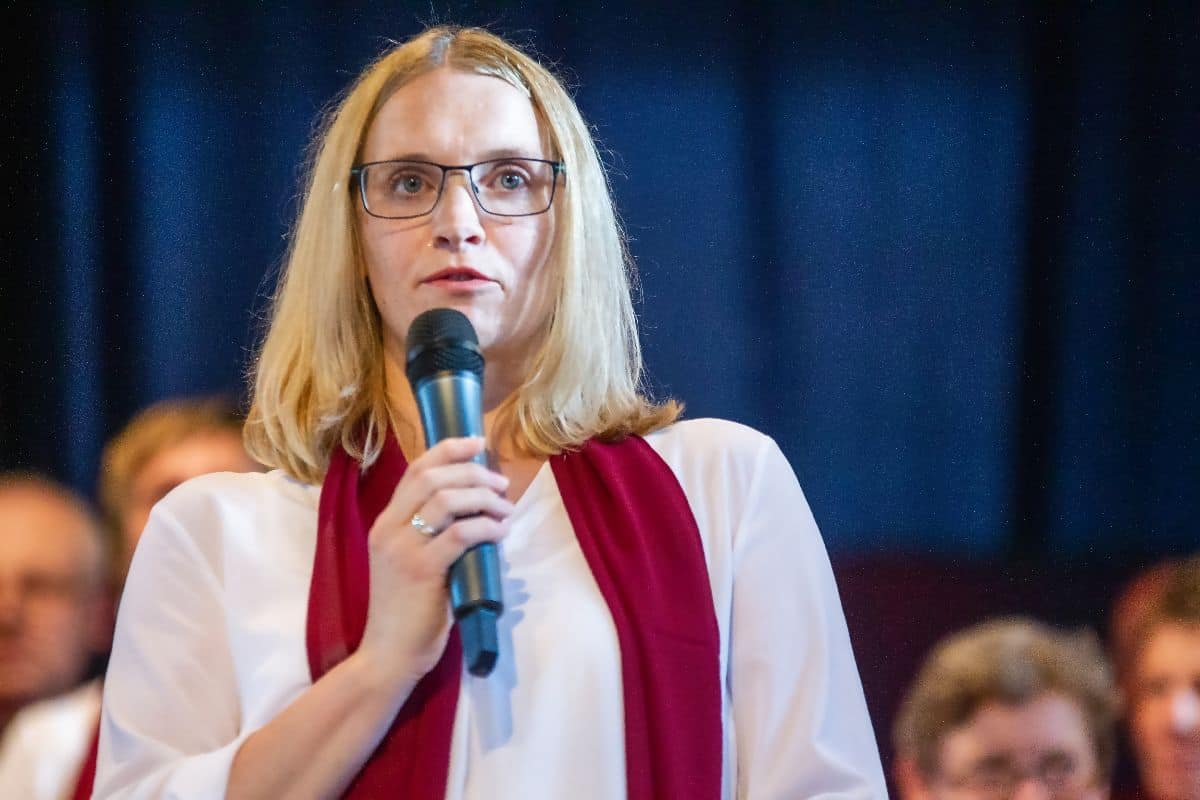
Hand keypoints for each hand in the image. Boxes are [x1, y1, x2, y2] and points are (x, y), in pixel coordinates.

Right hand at [355, 436, 512, 685]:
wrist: (388, 655)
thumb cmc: (406, 611)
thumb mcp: (411, 561)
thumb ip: (431, 533)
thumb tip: (477, 507)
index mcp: (385, 523)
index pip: (415, 469)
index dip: (448, 449)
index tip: (478, 442)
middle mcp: (388, 529)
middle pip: (432, 477)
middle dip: (473, 472)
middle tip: (500, 484)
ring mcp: (402, 548)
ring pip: (447, 500)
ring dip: (484, 498)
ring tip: (504, 510)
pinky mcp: (421, 570)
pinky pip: (460, 534)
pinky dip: (486, 527)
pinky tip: (500, 533)